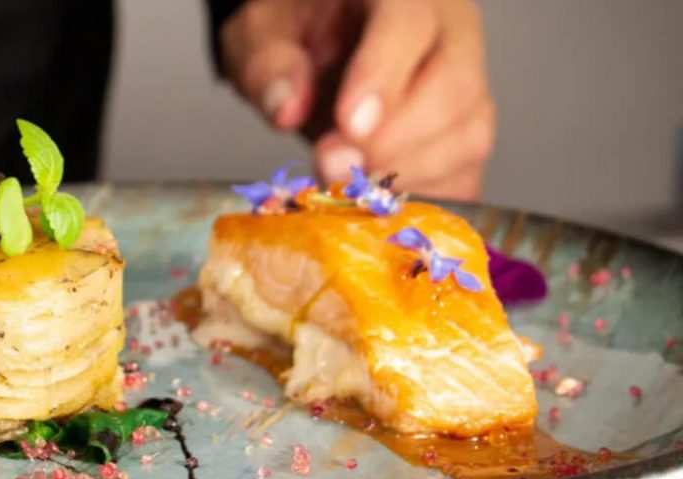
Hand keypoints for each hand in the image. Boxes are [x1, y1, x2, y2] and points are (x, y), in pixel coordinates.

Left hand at [220, 0, 493, 199]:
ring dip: (403, 176)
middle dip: (391, 141)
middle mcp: (449, 31)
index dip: (383, 78)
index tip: (349, 126)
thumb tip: (287, 107)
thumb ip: (269, 65)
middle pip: (453, 86)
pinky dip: (422, 203)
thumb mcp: (261, 36)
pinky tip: (377, 201)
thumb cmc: (294, 34)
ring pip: (467, 136)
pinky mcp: (464, 137)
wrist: (313, 53)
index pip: (410, 23)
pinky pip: (464, 179)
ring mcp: (468, 85)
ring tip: (347, 183)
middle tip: (332, 162)